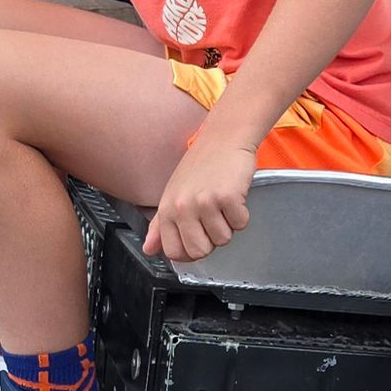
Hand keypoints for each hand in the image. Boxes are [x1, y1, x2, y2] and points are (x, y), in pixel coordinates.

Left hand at [143, 130, 257, 262]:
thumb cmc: (201, 165)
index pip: (173, 252)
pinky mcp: (227, 197)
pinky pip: (240, 224)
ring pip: (223, 239)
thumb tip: (148, 249)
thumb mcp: (173, 193)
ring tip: (222, 202)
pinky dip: (242, 214)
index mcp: (167, 208)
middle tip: (213, 217)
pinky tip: (234, 196)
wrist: (223, 138)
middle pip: (199, 251)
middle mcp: (182, 206)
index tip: (198, 239)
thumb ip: (159, 225)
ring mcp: (205, 202)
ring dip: (228, 225)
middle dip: (211, 240)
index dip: (190, 251)